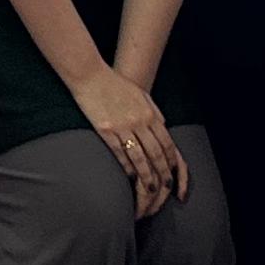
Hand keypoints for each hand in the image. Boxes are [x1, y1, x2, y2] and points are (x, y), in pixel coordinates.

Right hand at [70, 65, 183, 214]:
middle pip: (156, 153)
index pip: (166, 142)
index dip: (171, 160)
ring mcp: (123, 126)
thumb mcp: (140, 94)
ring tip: (149, 189)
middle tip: (166, 187)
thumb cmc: (115, 84)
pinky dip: (126, 167)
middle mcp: (139, 121)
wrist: (91, 75)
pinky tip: (129, 177)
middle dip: (163, 172)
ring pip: (140, 157)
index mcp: (150, 113)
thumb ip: (153, 111)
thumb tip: (163, 125)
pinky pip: (120, 153)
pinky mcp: (106, 130)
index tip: (173, 173)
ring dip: (146, 175)